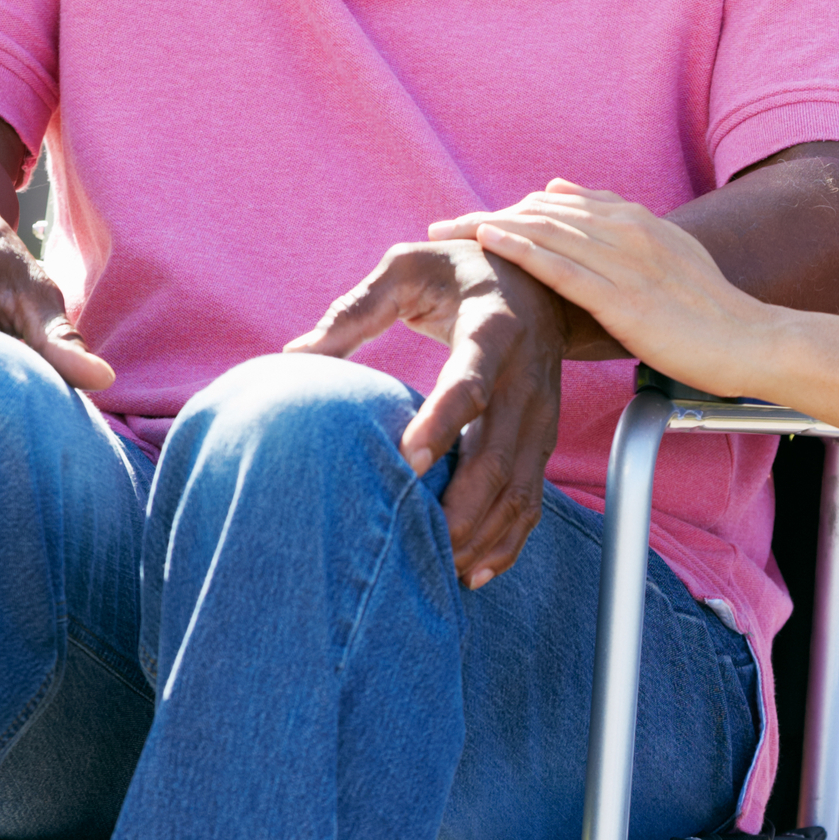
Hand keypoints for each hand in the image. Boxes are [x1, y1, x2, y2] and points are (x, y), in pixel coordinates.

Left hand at [286, 240, 569, 585]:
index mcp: (494, 329)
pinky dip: (507, 541)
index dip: (443, 424)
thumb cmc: (458, 270)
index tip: (407, 461)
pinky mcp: (542, 440)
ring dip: (482, 534)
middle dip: (461, 506)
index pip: (472, 383)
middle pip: (500, 455)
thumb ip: (355, 309)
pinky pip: (531, 500)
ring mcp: (542, 415)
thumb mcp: (407, 268)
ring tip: (439, 567)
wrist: (540, 280)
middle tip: (417, 541)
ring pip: (519, 489)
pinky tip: (472, 571)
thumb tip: (295, 356)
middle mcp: (527, 378)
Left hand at [437, 183, 784, 401]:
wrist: (755, 341)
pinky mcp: (625, 299)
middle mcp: (629, 232)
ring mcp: (627, 263)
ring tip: (449, 233)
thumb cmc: (714, 314)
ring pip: (546, 233)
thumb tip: (570, 199)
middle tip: (444, 227)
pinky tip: (490, 243)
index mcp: (639, 223)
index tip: (477, 222)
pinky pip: (564, 267)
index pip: (564, 205)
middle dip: (489, 216)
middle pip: (544, 214)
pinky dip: (523, 250)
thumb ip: (625, 233)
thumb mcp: (672, 259)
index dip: (516, 210)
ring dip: (492, 228)